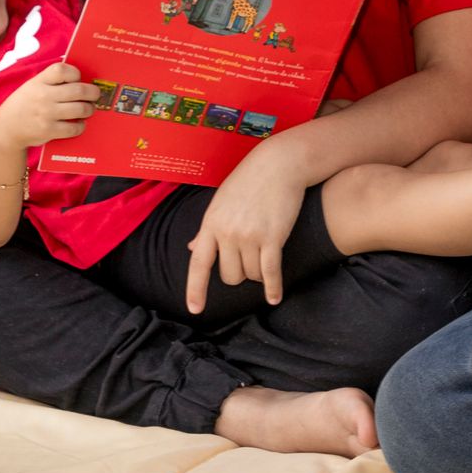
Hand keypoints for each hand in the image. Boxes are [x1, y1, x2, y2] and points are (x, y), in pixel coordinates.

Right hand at [0, 61, 100, 148]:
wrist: (6, 128)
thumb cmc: (25, 104)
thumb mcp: (32, 86)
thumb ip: (51, 80)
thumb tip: (80, 78)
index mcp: (39, 81)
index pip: (62, 70)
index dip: (75, 73)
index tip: (78, 78)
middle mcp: (43, 96)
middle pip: (79, 90)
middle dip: (92, 92)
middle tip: (95, 95)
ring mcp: (46, 114)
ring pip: (81, 109)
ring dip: (89, 109)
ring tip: (88, 109)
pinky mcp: (49, 130)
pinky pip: (74, 128)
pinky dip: (80, 126)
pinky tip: (78, 124)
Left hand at [185, 141, 306, 314]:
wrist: (280, 164)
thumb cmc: (249, 180)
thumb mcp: (221, 201)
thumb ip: (207, 228)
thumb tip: (192, 246)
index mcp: (211, 223)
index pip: (198, 263)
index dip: (195, 289)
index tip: (194, 309)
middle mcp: (227, 232)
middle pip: (230, 276)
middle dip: (240, 275)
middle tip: (249, 262)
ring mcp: (249, 235)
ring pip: (251, 275)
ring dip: (258, 274)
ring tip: (265, 259)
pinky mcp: (272, 237)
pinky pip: (270, 272)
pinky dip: (273, 288)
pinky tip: (274, 298)